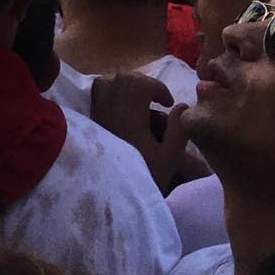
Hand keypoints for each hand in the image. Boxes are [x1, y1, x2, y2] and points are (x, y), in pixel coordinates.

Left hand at [90, 75, 191, 194]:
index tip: (168, 102)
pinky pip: (97, 94)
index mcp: (129, 116)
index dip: (157, 87)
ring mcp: (97, 114)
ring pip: (107, 82)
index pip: (140, 83)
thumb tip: (182, 105)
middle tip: (157, 100)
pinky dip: (110, 91)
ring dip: (126, 85)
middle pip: (124, 79)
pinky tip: (122, 108)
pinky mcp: (91, 120)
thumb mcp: (169, 159)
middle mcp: (110, 110)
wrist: (112, 195)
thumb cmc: (145, 177)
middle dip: (144, 84)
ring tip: (140, 101)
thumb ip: (178, 130)